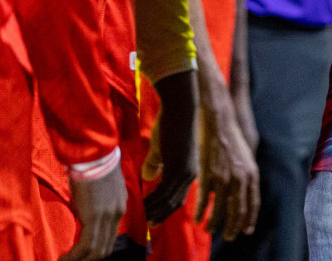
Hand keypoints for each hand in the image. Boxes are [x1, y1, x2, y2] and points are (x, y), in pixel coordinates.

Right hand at [60, 165, 125, 260]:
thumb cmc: (92, 164)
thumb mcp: (100, 187)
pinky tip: (63, 259)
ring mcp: (107, 217)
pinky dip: (74, 256)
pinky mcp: (93, 217)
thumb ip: (97, 204)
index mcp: (120, 207)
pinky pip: (85, 245)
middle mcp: (117, 214)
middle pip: (105, 248)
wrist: (93, 152)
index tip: (82, 254)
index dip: (97, 249)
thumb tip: (83, 217)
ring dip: (80, 260)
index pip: (110, 237)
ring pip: (96, 250)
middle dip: (89, 259)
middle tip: (73, 260)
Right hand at [143, 71, 197, 225]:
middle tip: (148, 225)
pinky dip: (153, 199)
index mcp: (188, 170)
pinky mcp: (178, 166)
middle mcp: (190, 174)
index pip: (177, 197)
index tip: (153, 218)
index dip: (165, 209)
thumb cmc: (170, 123)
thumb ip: (157, 163)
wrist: (179, 107)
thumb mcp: (162, 147)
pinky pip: (164, 190)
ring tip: (142, 217)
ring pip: (169, 199)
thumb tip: (148, 177)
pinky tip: (142, 204)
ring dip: (155, 209)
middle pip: (175, 202)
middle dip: (161, 215)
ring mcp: (185, 171)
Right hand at [194, 88, 259, 240]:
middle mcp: (241, 178)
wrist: (219, 121)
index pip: (253, 203)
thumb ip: (246, 175)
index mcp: (252, 174)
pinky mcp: (209, 174)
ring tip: (210, 231)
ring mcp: (224, 177)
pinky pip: (204, 200)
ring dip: (215, 223)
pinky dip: (200, 211)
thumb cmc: (232, 137)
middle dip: (233, 227)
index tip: (246, 231)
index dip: (249, 219)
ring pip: (220, 209)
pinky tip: (196, 218)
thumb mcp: (246, 157)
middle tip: (228, 237)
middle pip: (238, 210)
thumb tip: (243, 192)